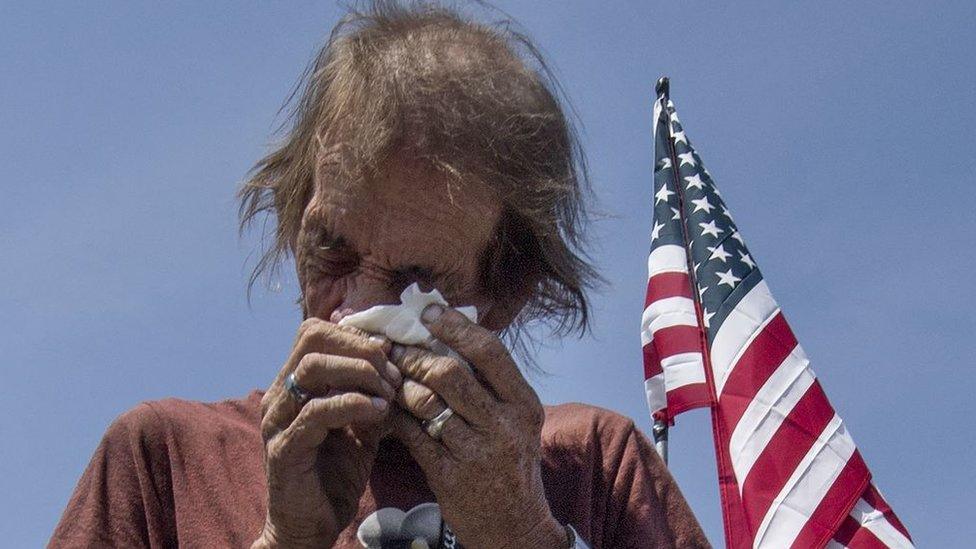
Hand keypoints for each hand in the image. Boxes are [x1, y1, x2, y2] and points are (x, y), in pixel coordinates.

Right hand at [253, 319, 400, 547]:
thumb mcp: (362, 423)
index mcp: (294, 383)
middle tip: (393, 373)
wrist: (313, 526)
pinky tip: (378, 411)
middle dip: (361, 348)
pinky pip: (316, 411)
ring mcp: (277, 420)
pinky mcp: (284, 448)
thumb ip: (371, 390)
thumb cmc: (336, 473)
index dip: (357, 335)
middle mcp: (279, 395)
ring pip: (313, 368)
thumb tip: (393, 352)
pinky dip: (352, 404)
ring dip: (360, 373)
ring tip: (388, 393)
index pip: (316, 331)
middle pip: (312, 339)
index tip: (390, 354)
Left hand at [389, 305, 565, 548]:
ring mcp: (476, 452)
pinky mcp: (449, 476)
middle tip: (396, 348)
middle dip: (416, 356)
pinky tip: (390, 408)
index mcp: (524, 404)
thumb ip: (492, 384)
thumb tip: (454, 333)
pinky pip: (412, 434)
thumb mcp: (516, 422)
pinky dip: (396, 416)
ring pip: (425, 402)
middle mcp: (504, 425)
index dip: (455, 326)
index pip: (489, 351)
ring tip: (391, 376)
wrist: (515, 527)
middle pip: (450, 373)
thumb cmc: (511, 464)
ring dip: (402, 384)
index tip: (429, 312)